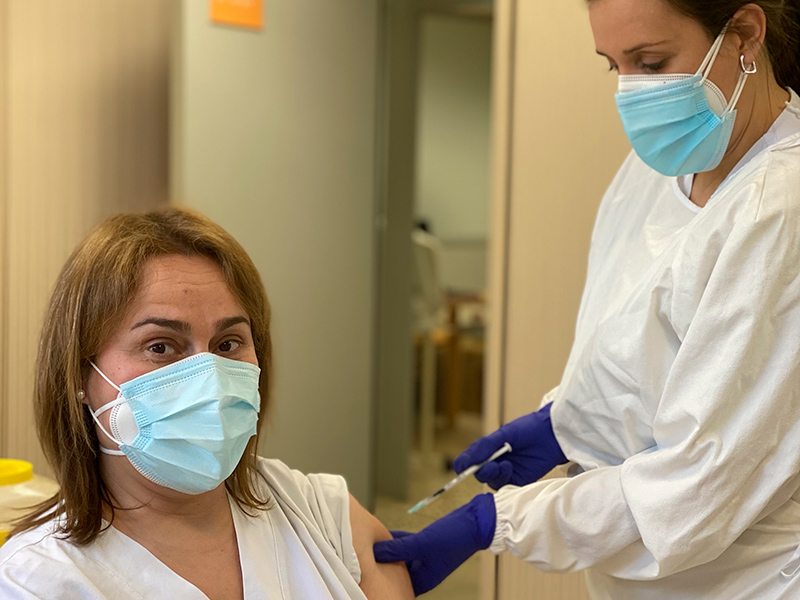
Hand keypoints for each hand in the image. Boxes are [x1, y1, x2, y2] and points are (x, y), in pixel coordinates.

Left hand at [373, 494, 495, 595]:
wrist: (477, 522)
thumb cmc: (452, 537)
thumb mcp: (421, 544)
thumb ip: (397, 548)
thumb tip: (374, 551)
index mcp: (423, 580)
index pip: (394, 583)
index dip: (378, 577)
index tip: (362, 570)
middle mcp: (423, 572)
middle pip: (395, 570)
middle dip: (380, 563)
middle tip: (360, 556)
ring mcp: (426, 559)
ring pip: (400, 556)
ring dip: (387, 550)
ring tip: (367, 544)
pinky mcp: (428, 545)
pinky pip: (407, 545)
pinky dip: (396, 541)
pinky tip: (382, 533)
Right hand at [453, 402, 566, 489]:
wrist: (553, 435)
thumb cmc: (528, 429)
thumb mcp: (504, 434)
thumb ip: (485, 446)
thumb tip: (467, 461)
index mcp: (487, 450)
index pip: (468, 461)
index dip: (464, 466)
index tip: (463, 467)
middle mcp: (494, 462)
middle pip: (478, 474)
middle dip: (481, 471)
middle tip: (490, 465)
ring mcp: (506, 473)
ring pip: (490, 482)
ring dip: (493, 475)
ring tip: (505, 465)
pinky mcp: (518, 482)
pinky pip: (505, 487)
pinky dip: (504, 480)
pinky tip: (510, 469)